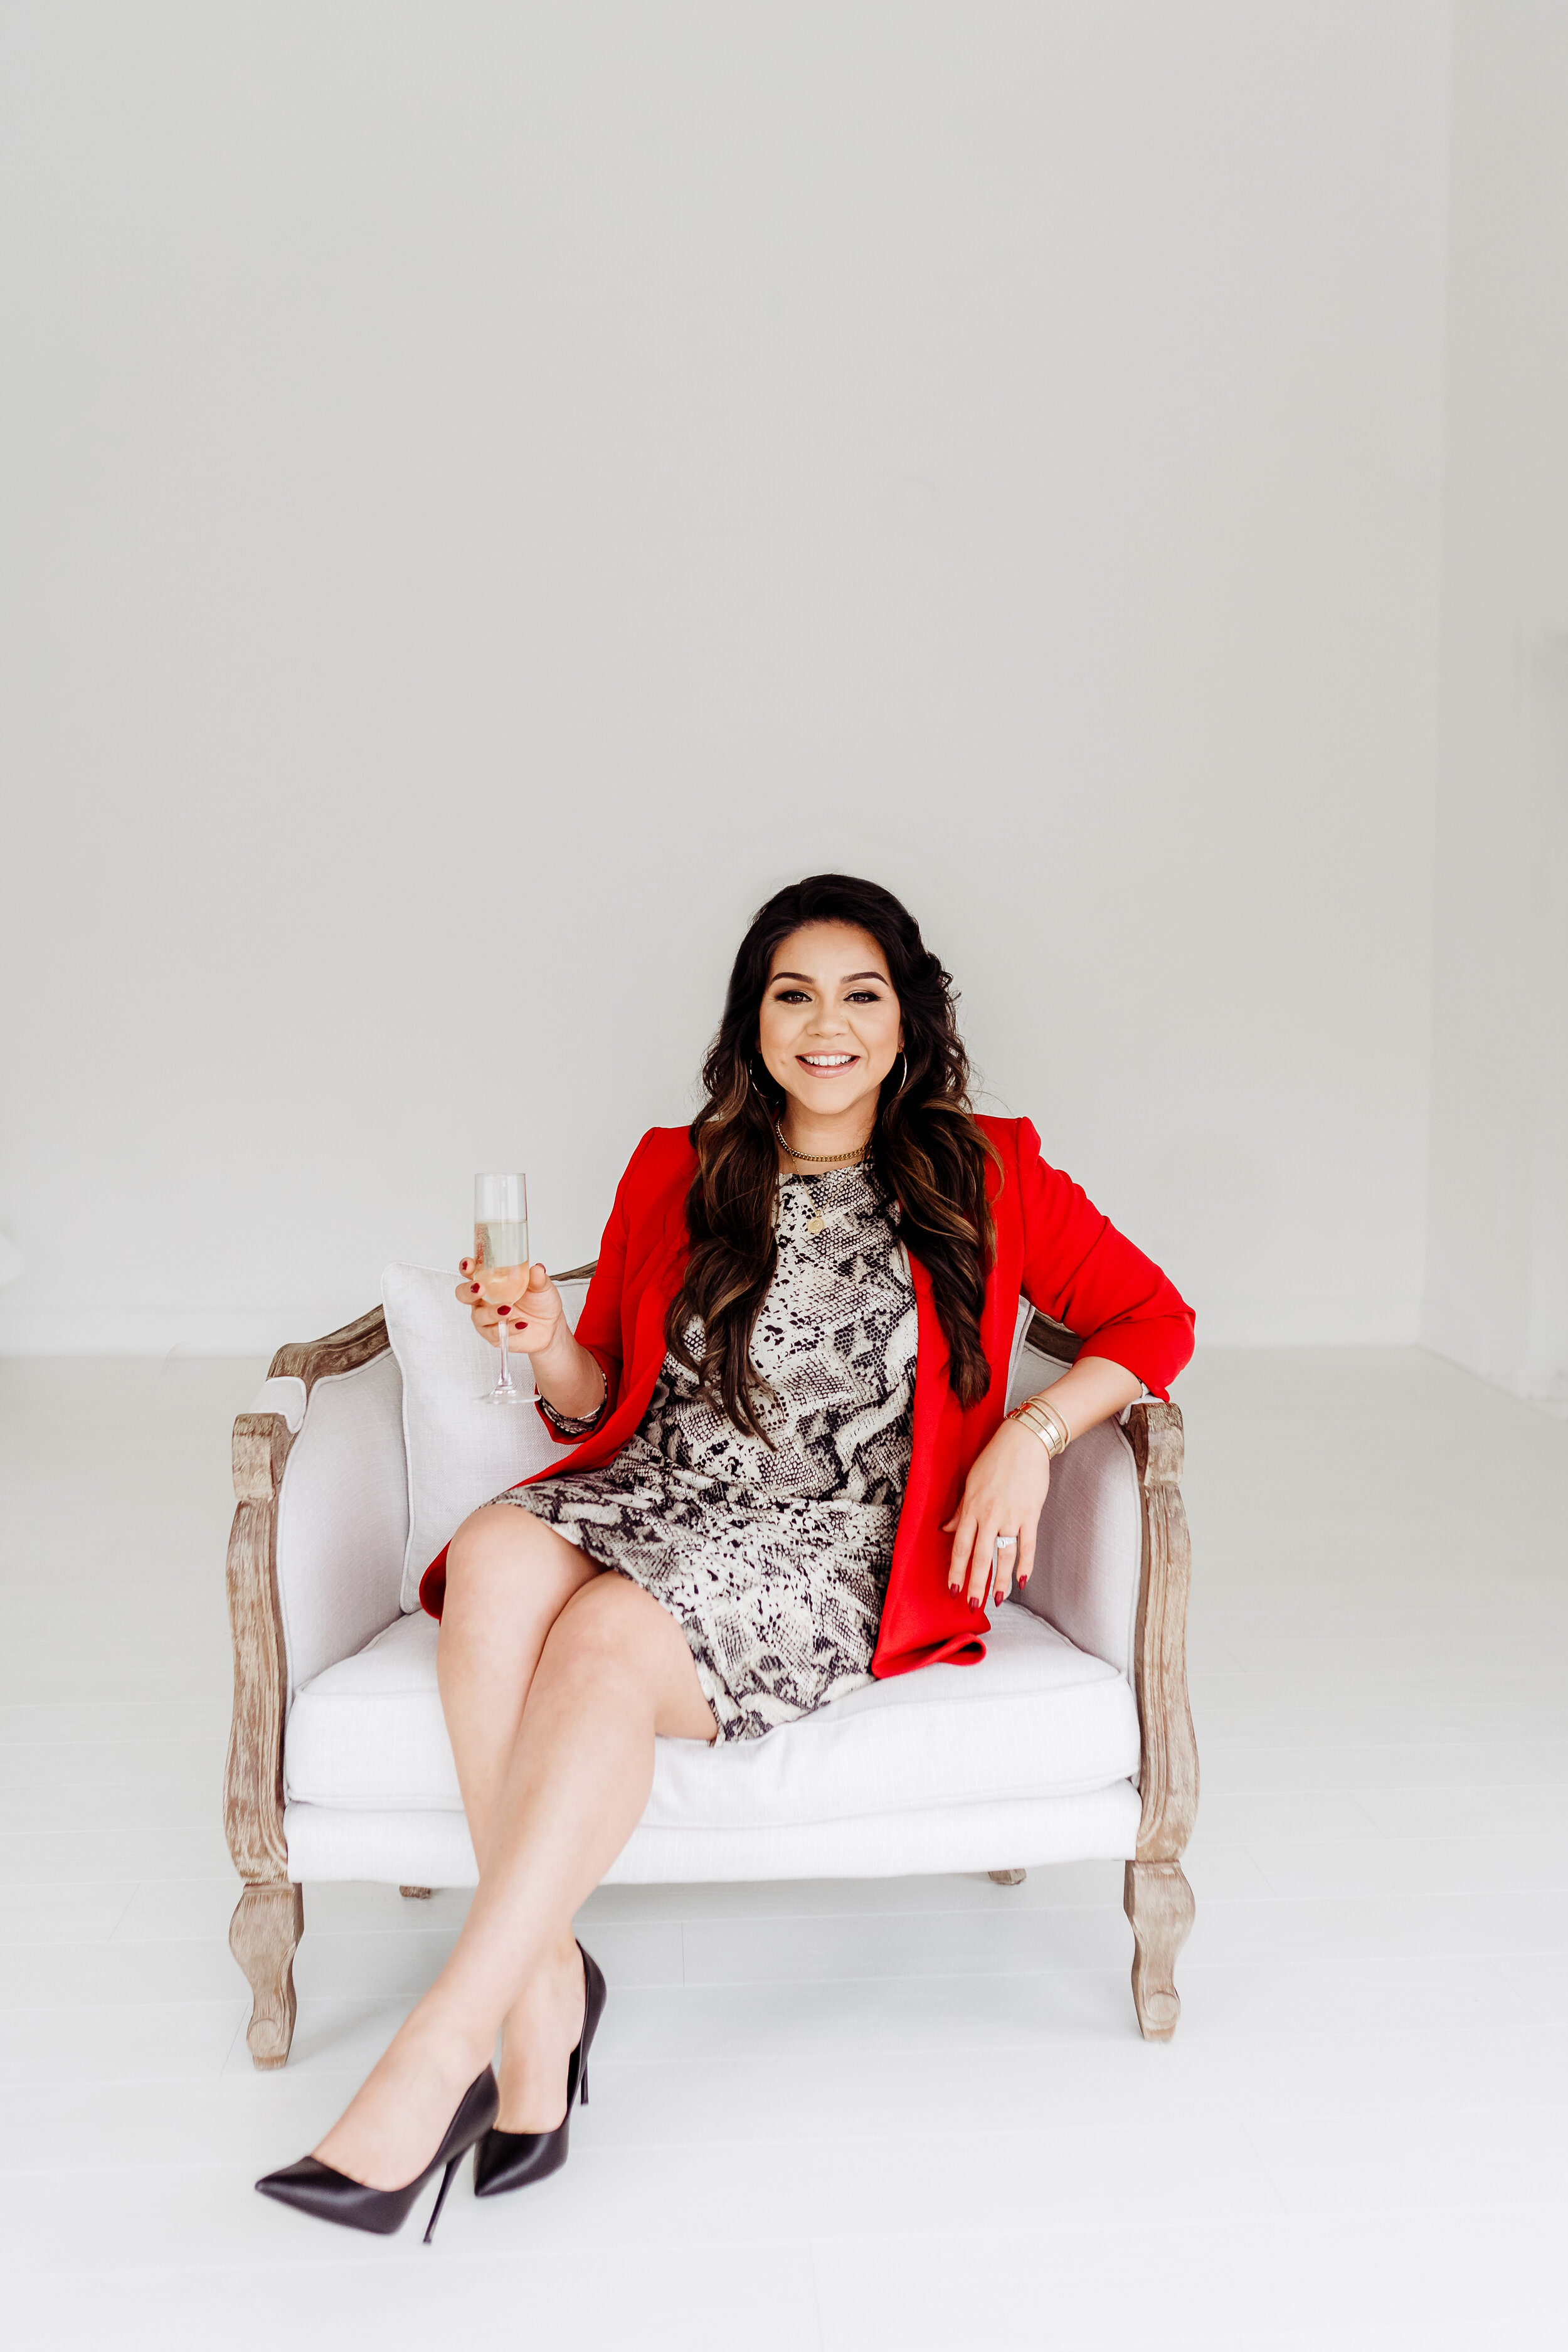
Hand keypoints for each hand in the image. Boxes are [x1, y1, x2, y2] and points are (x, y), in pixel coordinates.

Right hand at [454, 1260, 565, 1356]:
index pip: (472, 1271)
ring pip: (479, 1316)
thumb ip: (538, 1278)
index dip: (466, 1267)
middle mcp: (485, 1299)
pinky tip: (521, 1324)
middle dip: (468, 1291)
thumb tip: (537, 1269)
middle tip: (480, 1288)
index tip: (469, 1265)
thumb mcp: (543, 1287)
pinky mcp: (494, 1335)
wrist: (551, 1327)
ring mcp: (487, 1317)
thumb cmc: (540, 1303)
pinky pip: (494, 1332)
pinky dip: (508, 1328)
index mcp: (492, 1281)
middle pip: (463, 1294)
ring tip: (509, 1309)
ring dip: (491, 1312)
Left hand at [940, 1418, 1051, 1608]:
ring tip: (996, 1600)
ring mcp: (1011, 1517)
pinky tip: (1022, 1581)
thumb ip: (960, 1510)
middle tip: (972, 1606)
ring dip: (999, 1581)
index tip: (953, 1589)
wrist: (1023, 1443)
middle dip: (975, 1584)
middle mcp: (989, 1516)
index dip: (956, 1571)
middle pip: (980, 1557)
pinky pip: (1027, 1545)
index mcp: (971, 1508)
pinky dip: (1025, 1565)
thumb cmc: (994, 1460)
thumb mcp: (970, 1483)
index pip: (960, 1547)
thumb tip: (947, 1530)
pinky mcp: (1030, 1515)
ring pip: (1003, 1556)